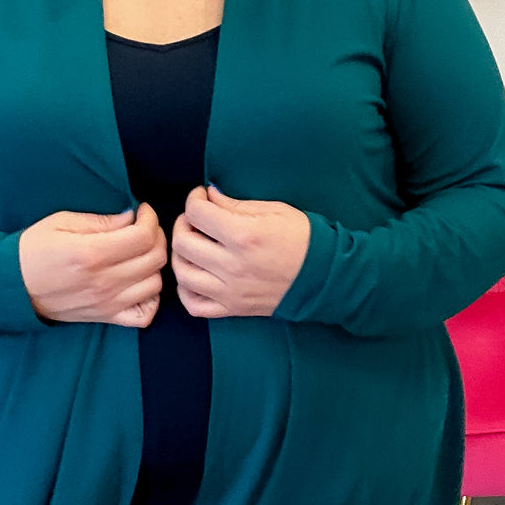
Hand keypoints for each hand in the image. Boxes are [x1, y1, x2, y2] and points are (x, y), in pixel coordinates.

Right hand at [18, 202, 166, 326]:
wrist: (13, 286)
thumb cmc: (34, 249)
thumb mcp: (61, 222)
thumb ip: (101, 221)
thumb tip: (131, 218)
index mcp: (92, 253)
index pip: (144, 237)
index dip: (150, 219)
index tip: (141, 211)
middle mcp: (104, 281)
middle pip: (155, 258)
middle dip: (156, 236)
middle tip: (143, 228)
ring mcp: (108, 302)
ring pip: (156, 284)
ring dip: (154, 265)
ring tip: (139, 253)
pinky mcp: (106, 317)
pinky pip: (145, 315)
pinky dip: (151, 299)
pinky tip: (140, 283)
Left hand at [172, 185, 310, 317]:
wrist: (324, 276)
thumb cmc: (303, 238)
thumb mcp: (274, 210)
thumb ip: (235, 204)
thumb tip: (209, 196)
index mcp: (244, 236)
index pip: (197, 213)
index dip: (195, 199)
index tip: (202, 196)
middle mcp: (232, 265)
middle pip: (183, 242)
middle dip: (184, 223)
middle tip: (196, 218)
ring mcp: (230, 291)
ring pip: (182, 274)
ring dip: (181, 255)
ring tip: (192, 245)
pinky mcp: (233, 308)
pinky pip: (194, 305)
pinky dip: (186, 290)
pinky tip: (195, 274)